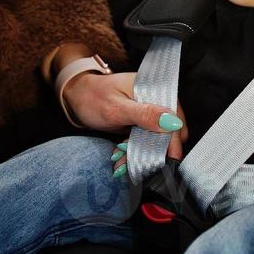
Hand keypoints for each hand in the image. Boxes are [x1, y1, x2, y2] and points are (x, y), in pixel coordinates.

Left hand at [59, 70, 188, 156]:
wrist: (77, 97)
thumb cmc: (93, 97)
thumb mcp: (117, 108)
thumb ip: (145, 115)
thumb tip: (172, 122)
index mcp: (156, 89)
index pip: (175, 118)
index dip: (172, 141)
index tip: (165, 160)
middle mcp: (157, 99)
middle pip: (169, 131)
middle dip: (154, 151)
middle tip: (137, 164)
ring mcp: (150, 111)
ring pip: (158, 139)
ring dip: (143, 153)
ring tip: (123, 162)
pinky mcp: (142, 122)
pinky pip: (146, 140)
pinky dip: (136, 150)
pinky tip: (121, 156)